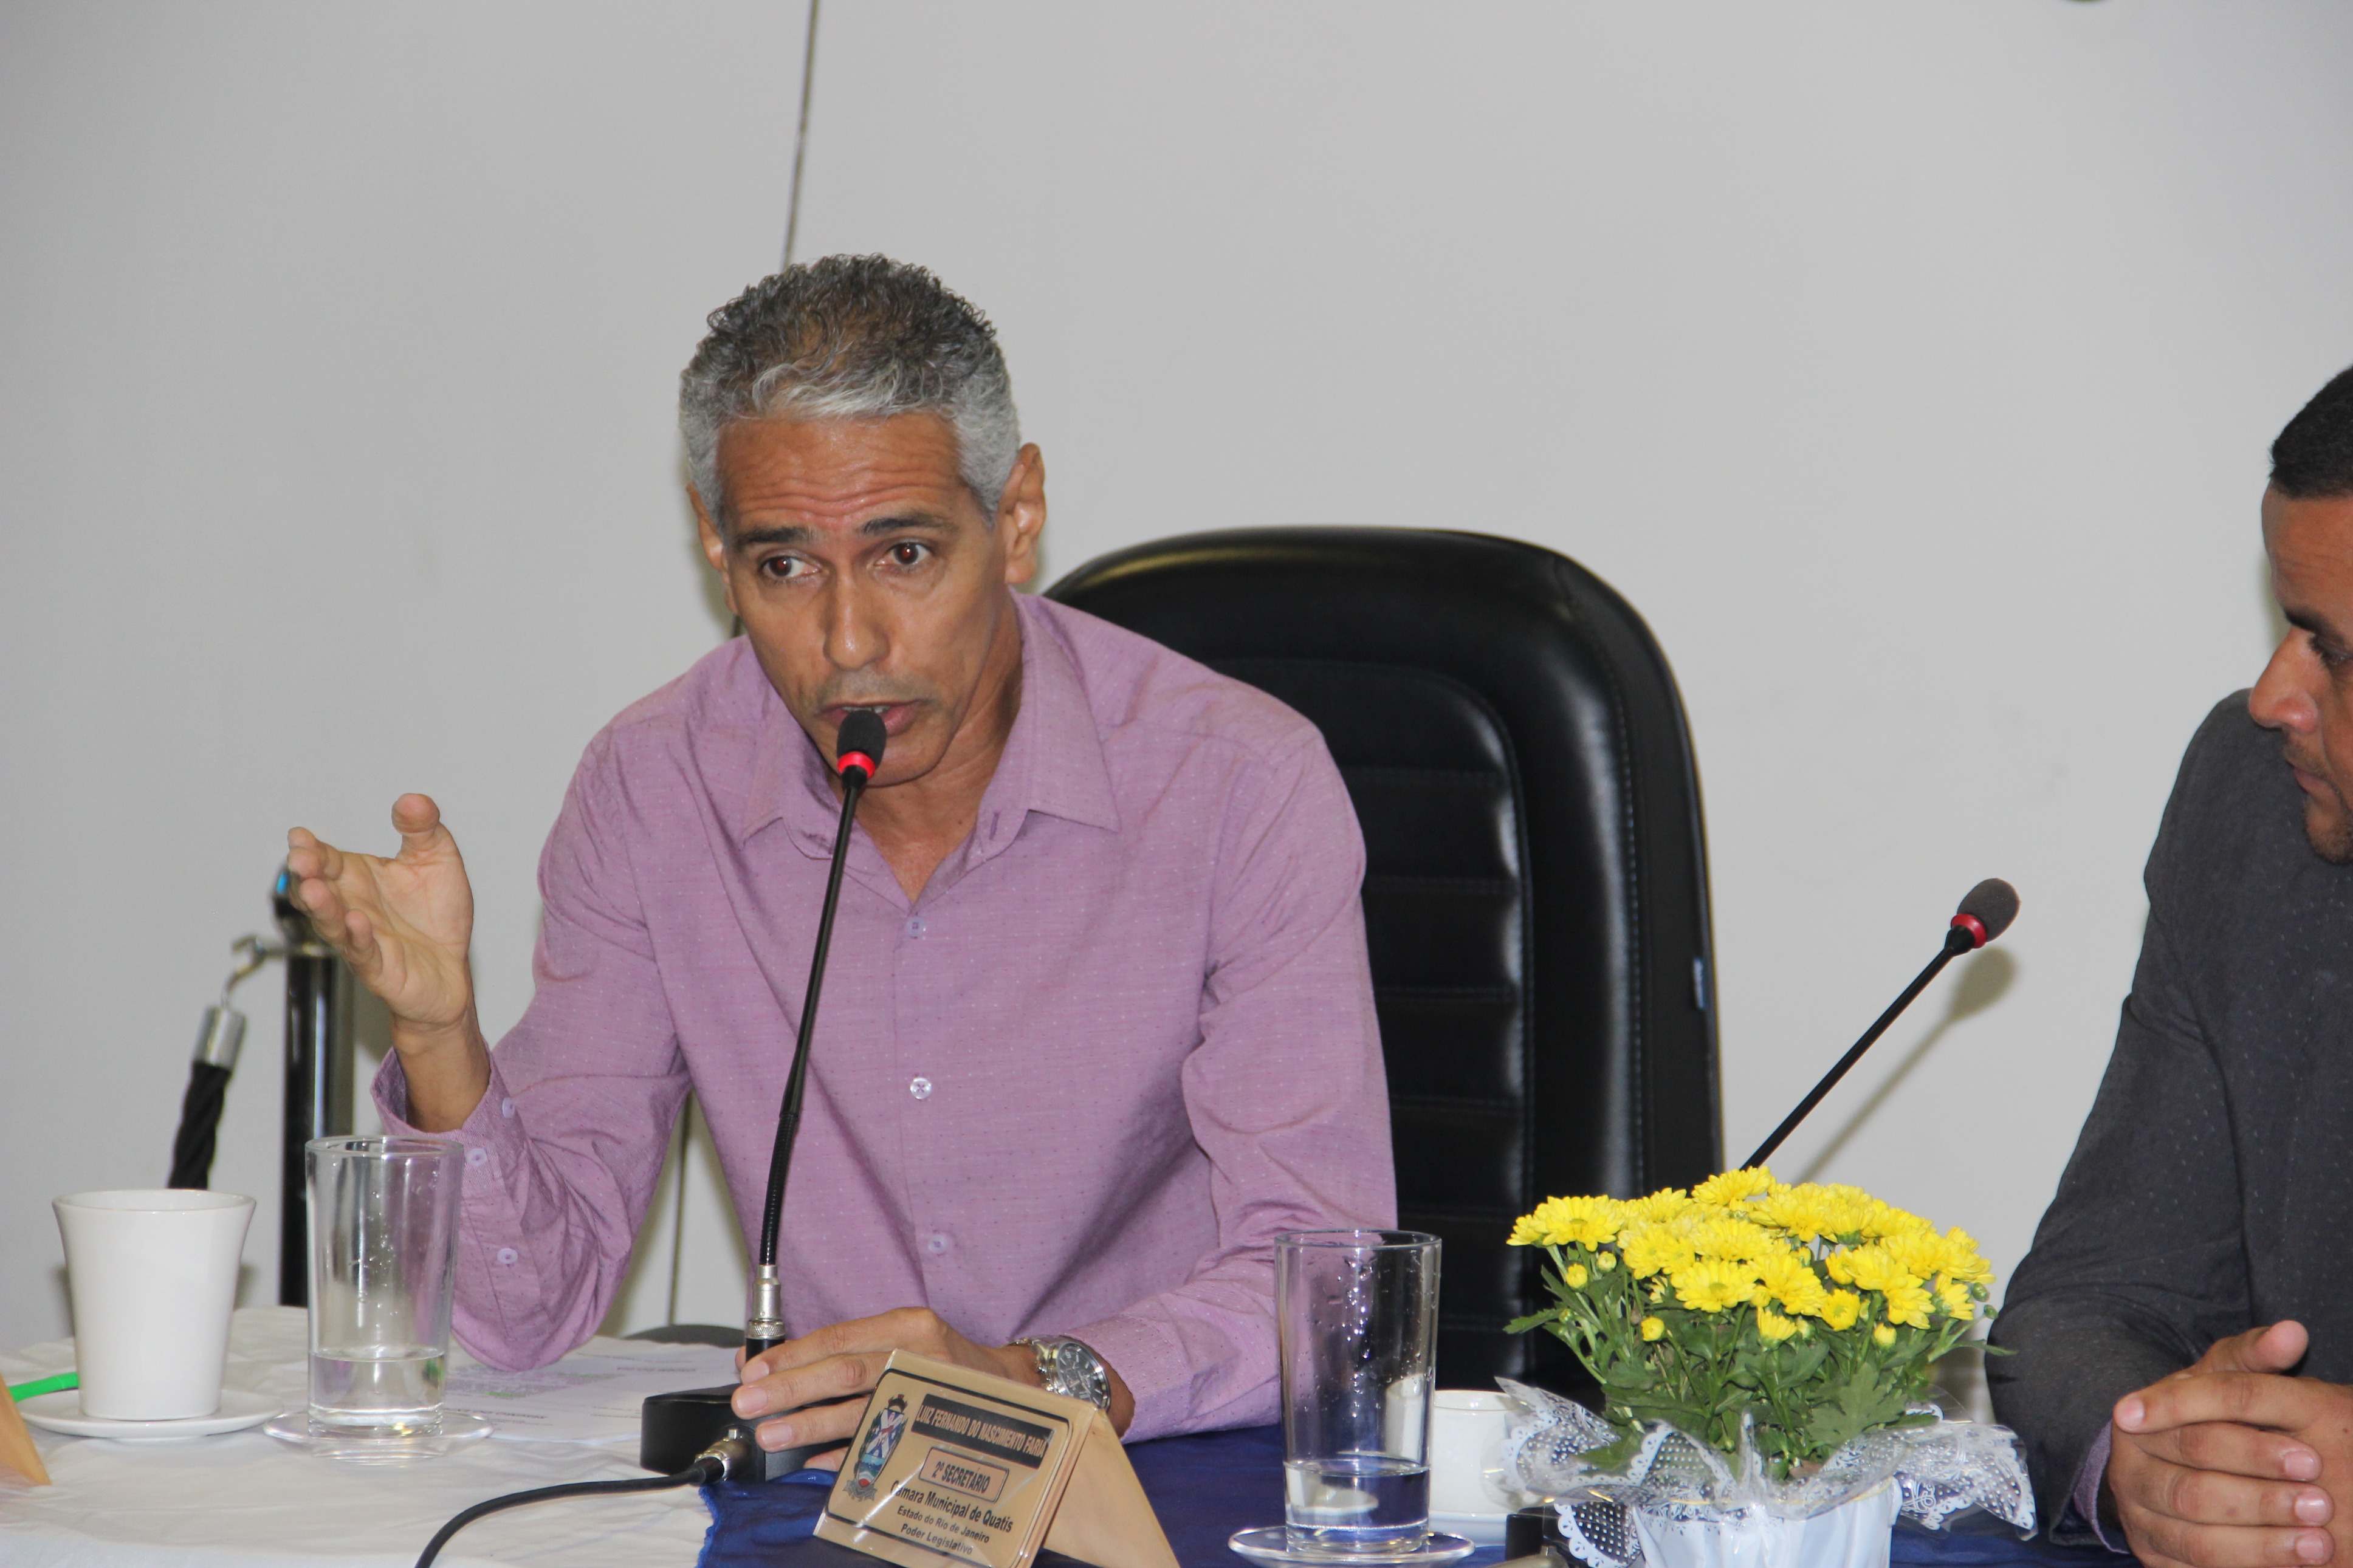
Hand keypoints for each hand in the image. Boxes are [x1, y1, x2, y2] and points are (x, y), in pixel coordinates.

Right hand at [286, 795, 488, 1128]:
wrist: (451, 969)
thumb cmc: (436, 917)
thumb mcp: (437, 860)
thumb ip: (424, 828)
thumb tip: (413, 800)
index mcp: (359, 876)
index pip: (328, 858)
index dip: (312, 848)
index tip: (301, 836)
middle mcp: (353, 905)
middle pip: (320, 887)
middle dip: (307, 872)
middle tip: (301, 858)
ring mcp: (361, 936)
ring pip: (332, 921)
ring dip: (321, 905)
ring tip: (313, 889)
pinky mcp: (378, 965)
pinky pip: (362, 951)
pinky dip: (358, 936)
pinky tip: (357, 922)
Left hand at [729, 1308, 1133, 1465]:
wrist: (1017, 1390)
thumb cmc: (949, 1364)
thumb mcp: (905, 1339)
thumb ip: (848, 1350)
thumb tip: (776, 1366)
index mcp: (909, 1325)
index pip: (840, 1337)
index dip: (793, 1355)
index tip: (755, 1370)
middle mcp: (920, 1356)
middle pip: (846, 1372)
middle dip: (791, 1389)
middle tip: (752, 1403)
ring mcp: (930, 1396)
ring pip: (860, 1411)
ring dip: (809, 1425)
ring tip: (772, 1435)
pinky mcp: (936, 1431)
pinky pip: (882, 1446)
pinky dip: (845, 1456)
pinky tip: (815, 1463)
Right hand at [2110, 1321, 2352, 1567]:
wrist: (2170, 1465)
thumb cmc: (2208, 1416)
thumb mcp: (2222, 1379)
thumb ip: (2255, 1357)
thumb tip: (2294, 1332)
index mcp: (2137, 1426)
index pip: (2194, 1438)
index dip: (2253, 1451)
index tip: (2311, 1458)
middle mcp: (2127, 1476)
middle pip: (2194, 1493)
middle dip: (2262, 1501)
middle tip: (2322, 1504)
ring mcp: (2139, 1522)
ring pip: (2198, 1541)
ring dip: (2262, 1545)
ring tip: (2319, 1544)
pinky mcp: (2154, 1560)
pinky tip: (2289, 1567)